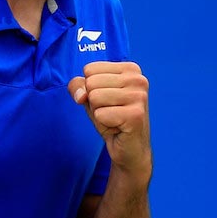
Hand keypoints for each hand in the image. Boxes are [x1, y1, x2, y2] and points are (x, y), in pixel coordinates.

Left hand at [68, 61, 151, 183]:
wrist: (129, 148)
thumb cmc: (110, 118)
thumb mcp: (90, 97)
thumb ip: (78, 86)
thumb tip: (81, 95)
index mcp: (130, 69)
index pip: (89, 69)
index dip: (90, 88)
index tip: (107, 100)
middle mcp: (138, 79)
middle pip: (91, 83)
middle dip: (94, 102)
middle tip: (110, 112)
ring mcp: (139, 96)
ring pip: (94, 97)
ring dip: (99, 113)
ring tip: (114, 119)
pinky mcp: (136, 115)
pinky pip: (100, 114)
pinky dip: (104, 124)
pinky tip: (118, 127)